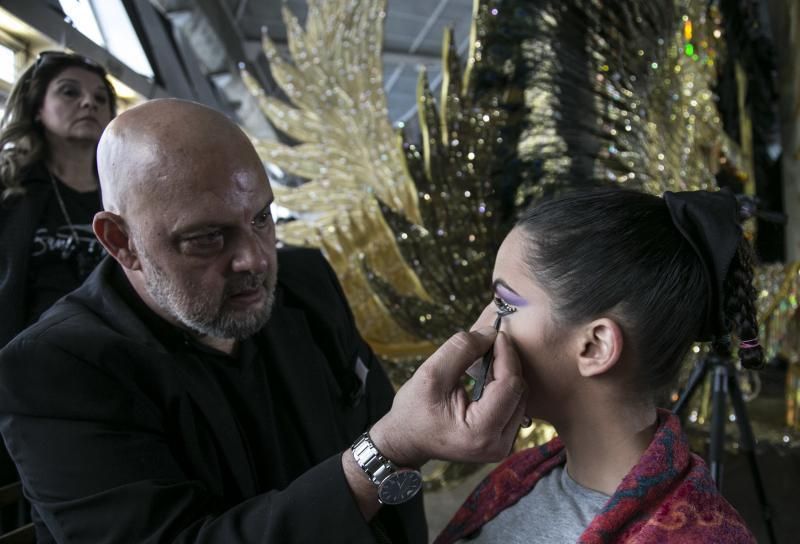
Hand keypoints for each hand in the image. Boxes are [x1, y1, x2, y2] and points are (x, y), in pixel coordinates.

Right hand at [370, 327, 526, 467]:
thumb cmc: (413, 411)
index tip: (496, 333)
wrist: (407, 440)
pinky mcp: (502, 441)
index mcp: (480, 433)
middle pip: (519, 391)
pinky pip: (513, 405)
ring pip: (519, 397)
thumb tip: (491, 333)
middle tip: (490, 341)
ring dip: (506, 373)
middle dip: (506, 362)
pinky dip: (503, 386)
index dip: (506, 355)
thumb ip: (461, 350)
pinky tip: (487, 375)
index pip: (509, 385)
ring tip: (486, 358)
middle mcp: (498, 446)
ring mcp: (502, 446)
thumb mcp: (431, 374)